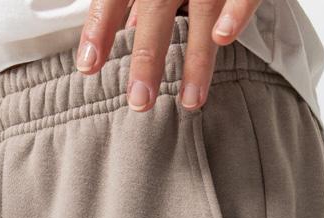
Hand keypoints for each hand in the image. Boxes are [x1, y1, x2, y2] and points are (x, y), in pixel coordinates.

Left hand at [76, 0, 261, 111]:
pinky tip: (223, 38)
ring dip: (195, 60)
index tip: (88, 65)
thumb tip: (127, 25)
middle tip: (140, 100)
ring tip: (190, 100)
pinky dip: (235, 12)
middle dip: (146, 58)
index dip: (100, 29)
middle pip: (156, 11)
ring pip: (201, 10)